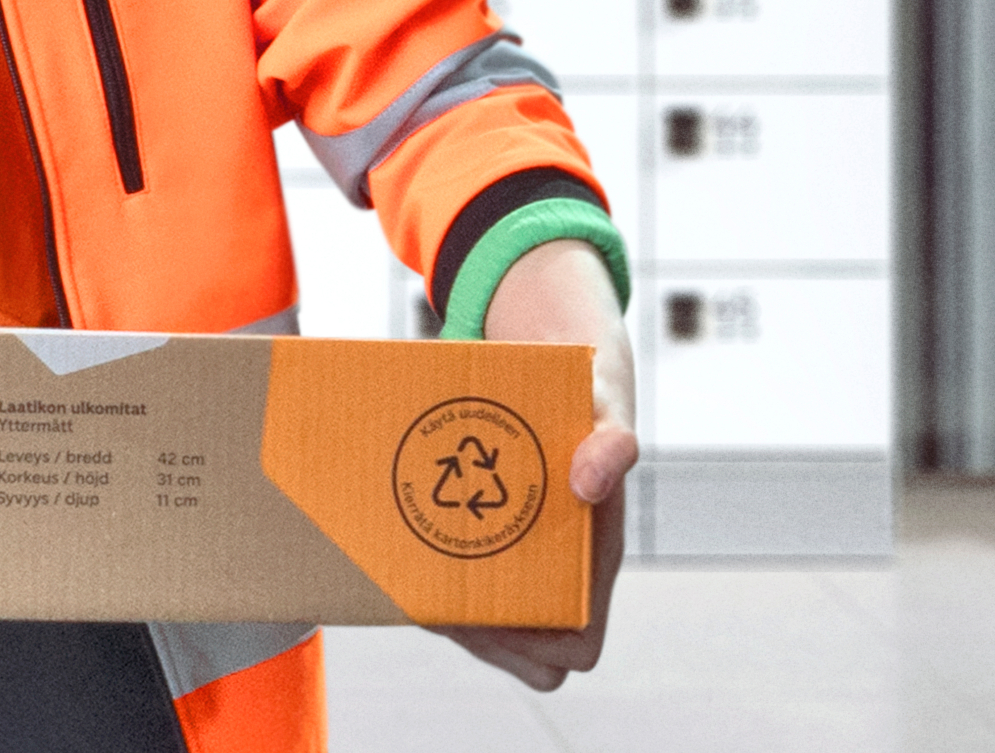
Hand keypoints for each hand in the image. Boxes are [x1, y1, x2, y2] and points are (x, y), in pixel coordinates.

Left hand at [430, 238, 637, 690]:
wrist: (558, 348)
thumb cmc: (590, 389)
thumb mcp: (605, 402)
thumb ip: (610, 438)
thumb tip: (591, 480)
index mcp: (596, 553)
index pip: (577, 644)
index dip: (536, 646)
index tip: (491, 611)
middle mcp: (555, 560)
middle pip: (517, 646)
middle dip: (470, 631)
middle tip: (422, 593)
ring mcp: (515, 545)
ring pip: (478, 613)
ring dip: (435, 600)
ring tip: (392, 567)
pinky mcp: (478, 520)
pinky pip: (448, 563)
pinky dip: (418, 559)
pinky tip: (384, 536)